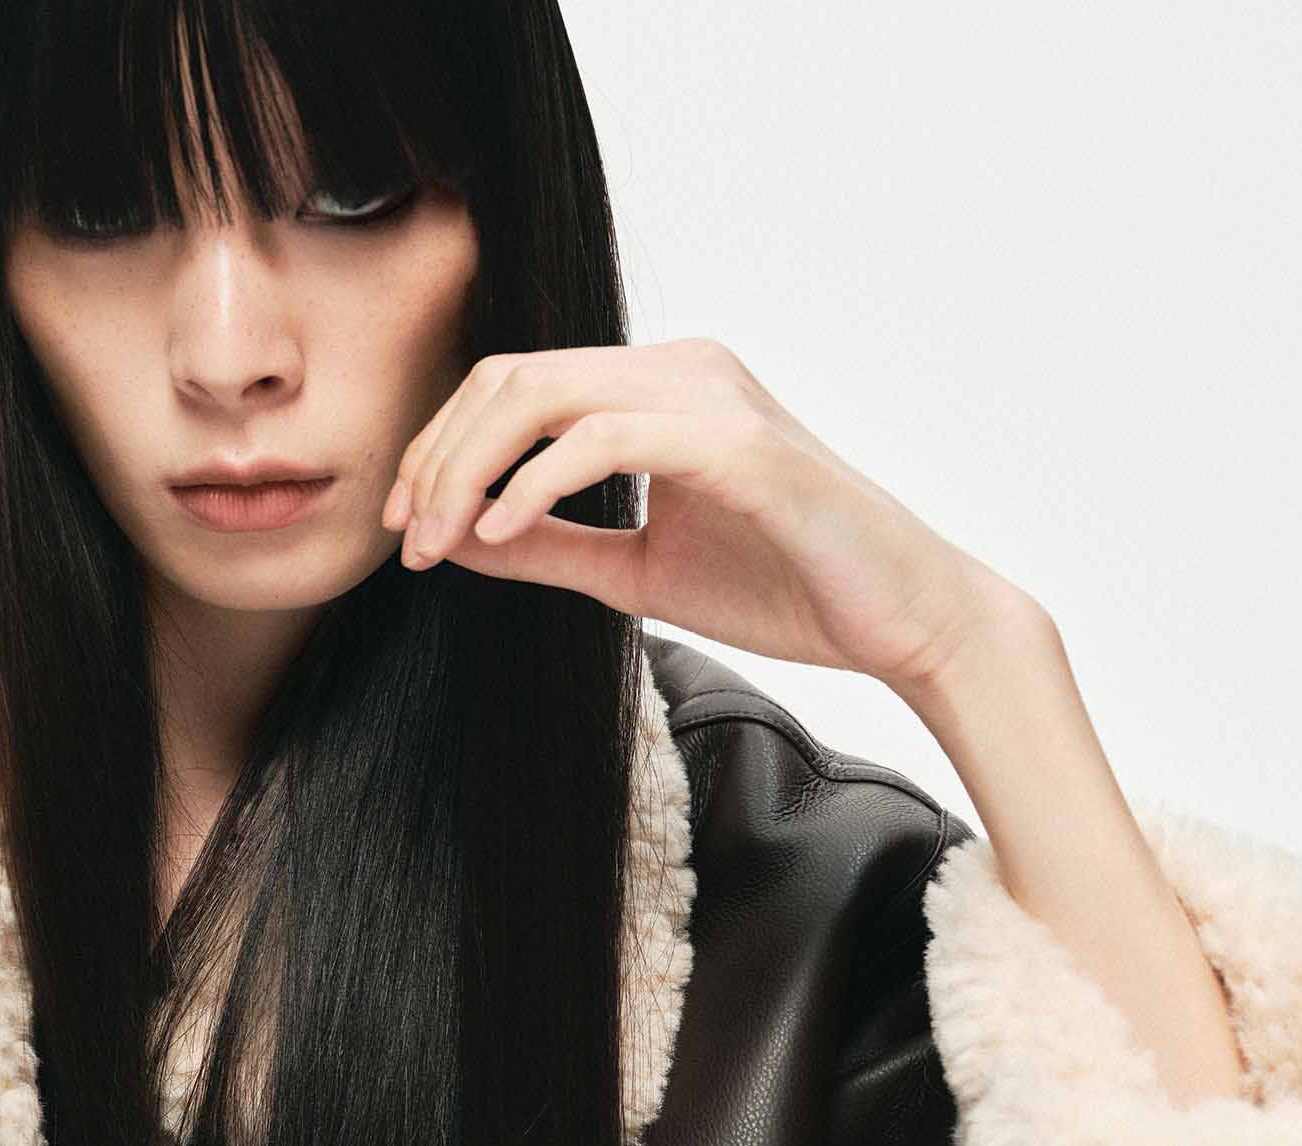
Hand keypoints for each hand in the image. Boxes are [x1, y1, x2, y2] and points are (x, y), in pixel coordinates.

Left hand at [382, 337, 1022, 700]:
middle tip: (402, 541)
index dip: (439, 451)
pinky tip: (493, 537)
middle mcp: (681, 369)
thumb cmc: (786, 589)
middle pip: (512, 378)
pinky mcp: (736, 443)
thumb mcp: (637, 572)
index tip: (402, 530)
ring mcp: (710, 396)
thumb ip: (549, 547)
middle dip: (436, 458)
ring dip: (468, 472)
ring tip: (436, 546)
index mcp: (658, 390)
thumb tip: (453, 538)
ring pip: (545, 395)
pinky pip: (604, 438)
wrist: (899, 619)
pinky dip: (533, 485)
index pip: (515, 387)